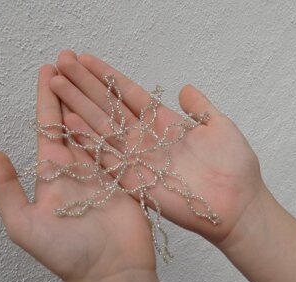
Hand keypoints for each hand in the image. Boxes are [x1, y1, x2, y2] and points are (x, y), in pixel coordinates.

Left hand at [0, 64, 169, 281]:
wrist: (109, 272)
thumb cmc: (66, 253)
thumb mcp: (23, 223)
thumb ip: (4, 188)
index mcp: (52, 172)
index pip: (48, 127)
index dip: (47, 98)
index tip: (48, 71)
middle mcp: (78, 167)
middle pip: (73, 120)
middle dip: (70, 90)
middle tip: (70, 61)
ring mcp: (104, 170)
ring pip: (98, 127)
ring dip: (94, 100)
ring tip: (93, 73)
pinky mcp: (127, 176)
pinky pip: (122, 144)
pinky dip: (120, 123)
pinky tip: (121, 103)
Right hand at [52, 50, 265, 246]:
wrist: (237, 207)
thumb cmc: (235, 168)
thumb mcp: (220, 126)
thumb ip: (200, 107)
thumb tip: (185, 88)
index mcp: (164, 123)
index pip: (129, 94)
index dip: (107, 77)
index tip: (85, 60)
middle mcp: (145, 138)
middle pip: (109, 107)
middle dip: (85, 85)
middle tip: (62, 62)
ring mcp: (137, 158)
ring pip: (102, 127)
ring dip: (79, 106)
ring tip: (57, 84)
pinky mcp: (132, 180)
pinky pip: (105, 157)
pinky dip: (87, 140)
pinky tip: (68, 121)